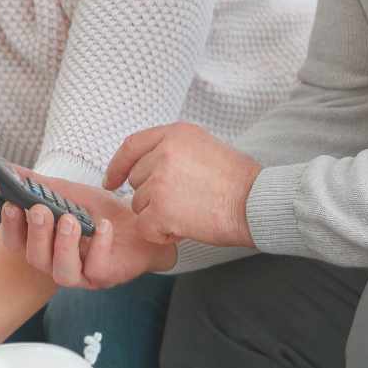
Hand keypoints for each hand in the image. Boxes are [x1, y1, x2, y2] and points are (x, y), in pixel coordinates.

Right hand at [0, 172, 176, 289]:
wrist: (139, 224)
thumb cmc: (97, 212)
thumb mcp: (64, 193)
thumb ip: (31, 184)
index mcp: (43, 245)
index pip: (16, 243)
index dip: (10, 227)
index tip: (10, 204)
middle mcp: (57, 263)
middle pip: (36, 258)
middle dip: (37, 233)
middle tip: (40, 208)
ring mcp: (82, 274)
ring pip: (62, 271)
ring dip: (63, 244)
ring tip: (70, 219)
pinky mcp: (106, 276)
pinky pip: (97, 269)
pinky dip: (99, 246)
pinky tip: (103, 226)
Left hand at [106, 123, 260, 247]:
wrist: (256, 203)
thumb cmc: (238, 180)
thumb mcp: (204, 146)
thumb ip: (173, 151)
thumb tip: (147, 167)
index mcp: (175, 134)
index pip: (132, 146)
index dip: (118, 166)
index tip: (112, 180)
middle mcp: (163, 153)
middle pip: (137, 180)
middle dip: (152, 196)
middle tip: (184, 202)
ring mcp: (160, 181)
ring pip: (140, 205)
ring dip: (159, 215)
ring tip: (190, 212)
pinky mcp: (161, 209)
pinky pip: (145, 227)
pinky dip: (161, 234)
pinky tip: (185, 228)